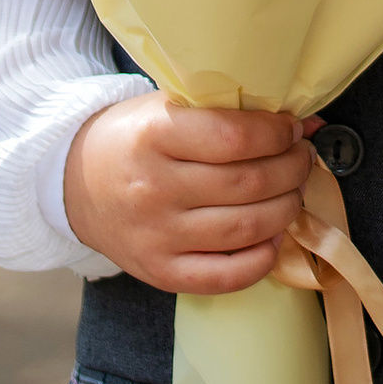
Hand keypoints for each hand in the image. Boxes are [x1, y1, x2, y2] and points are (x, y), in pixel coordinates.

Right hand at [62, 93, 315, 293]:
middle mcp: (154, 188)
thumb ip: (228, 112)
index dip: (276, 133)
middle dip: (292, 168)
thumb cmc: (132, 139)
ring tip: (293, 191)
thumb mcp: (167, 108)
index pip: (233, 137)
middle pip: (247, 183)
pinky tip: (273, 235)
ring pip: (246, 227)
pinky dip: (263, 258)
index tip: (291, 128)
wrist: (75, 184)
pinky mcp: (161, 272)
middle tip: (301, 157)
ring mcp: (157, 236)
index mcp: (153, 135)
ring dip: (287, 208)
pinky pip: (227, 276)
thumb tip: (307, 124)